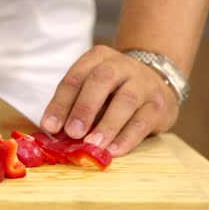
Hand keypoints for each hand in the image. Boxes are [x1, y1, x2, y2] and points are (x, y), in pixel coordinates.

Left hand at [40, 45, 179, 156]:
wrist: (158, 82)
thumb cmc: (114, 90)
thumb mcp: (91, 89)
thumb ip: (73, 105)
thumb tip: (54, 131)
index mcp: (98, 58)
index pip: (76, 77)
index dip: (61, 103)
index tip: (49, 126)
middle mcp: (121, 65)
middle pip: (102, 80)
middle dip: (84, 108)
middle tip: (72, 133)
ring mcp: (143, 83)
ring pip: (125, 101)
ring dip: (106, 126)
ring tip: (92, 145)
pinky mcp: (159, 105)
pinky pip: (142, 121)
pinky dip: (126, 138)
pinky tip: (114, 151)